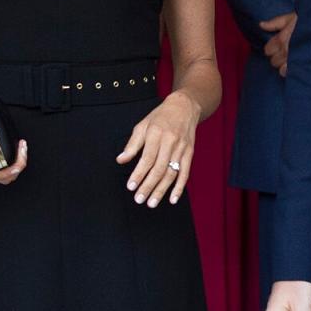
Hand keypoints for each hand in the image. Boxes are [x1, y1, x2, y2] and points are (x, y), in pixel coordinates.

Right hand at [0, 89, 27, 183]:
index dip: (6, 172)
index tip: (18, 163)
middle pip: (3, 178)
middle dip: (17, 167)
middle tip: (23, 150)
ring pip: (4, 178)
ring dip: (17, 168)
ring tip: (23, 151)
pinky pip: (2, 173)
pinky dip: (12, 167)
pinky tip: (17, 155)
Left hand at [116, 88, 198, 206]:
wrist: (184, 107)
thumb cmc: (160, 117)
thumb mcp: (142, 125)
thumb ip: (132, 144)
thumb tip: (120, 160)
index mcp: (156, 134)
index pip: (146, 159)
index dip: (138, 174)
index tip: (131, 186)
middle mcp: (170, 142)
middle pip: (159, 169)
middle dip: (148, 186)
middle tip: (139, 199)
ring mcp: (181, 148)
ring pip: (171, 173)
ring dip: (161, 190)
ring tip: (152, 203)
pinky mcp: (189, 153)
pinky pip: (185, 173)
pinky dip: (179, 187)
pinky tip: (173, 199)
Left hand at [259, 12, 296, 76]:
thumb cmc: (308, 20)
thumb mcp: (290, 17)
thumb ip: (275, 23)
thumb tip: (261, 25)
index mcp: (281, 38)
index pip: (267, 50)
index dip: (272, 48)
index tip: (279, 45)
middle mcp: (285, 50)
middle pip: (273, 60)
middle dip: (278, 56)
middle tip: (286, 52)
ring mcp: (292, 58)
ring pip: (279, 67)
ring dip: (283, 64)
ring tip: (290, 59)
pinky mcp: (300, 64)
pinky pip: (287, 72)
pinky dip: (288, 70)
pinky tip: (294, 66)